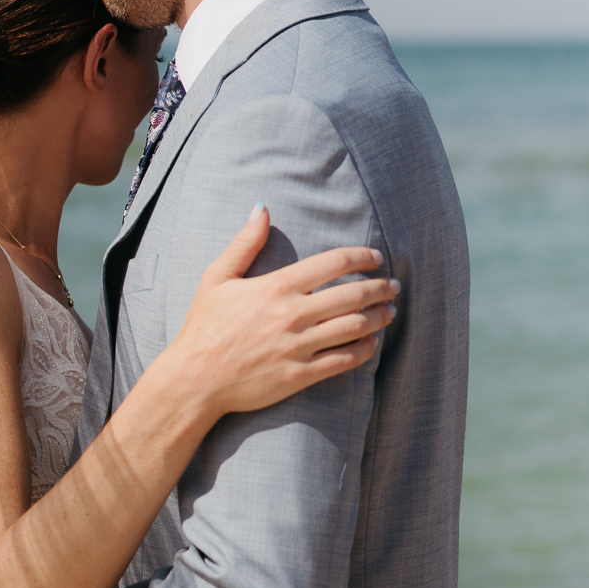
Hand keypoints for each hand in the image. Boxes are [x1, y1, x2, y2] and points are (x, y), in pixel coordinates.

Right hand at [166, 206, 397, 420]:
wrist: (195, 379)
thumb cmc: (204, 327)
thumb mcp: (217, 277)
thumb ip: (244, 243)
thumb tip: (261, 208)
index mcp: (277, 286)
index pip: (334, 263)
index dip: (362, 257)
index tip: (375, 257)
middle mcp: (292, 315)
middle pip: (353, 295)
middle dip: (381, 287)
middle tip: (393, 285)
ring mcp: (298, 347)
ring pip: (355, 327)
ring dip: (380, 317)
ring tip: (390, 311)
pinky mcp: (300, 375)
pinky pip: (344, 360)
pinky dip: (365, 349)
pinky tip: (372, 342)